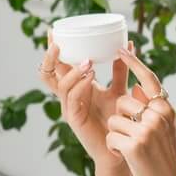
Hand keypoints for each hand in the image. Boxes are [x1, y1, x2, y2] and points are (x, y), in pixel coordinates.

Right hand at [41, 40, 134, 173]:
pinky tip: (91, 75)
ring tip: (87, 61)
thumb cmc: (118, 120)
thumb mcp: (119, 90)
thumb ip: (120, 71)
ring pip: (60, 85)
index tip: (54, 29)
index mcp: (75, 87)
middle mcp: (68, 96)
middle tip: (58, 41)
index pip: (58, 65)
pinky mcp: (75, 119)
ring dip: (72, 70)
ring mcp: (69, 108)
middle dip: (50, 56)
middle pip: (48, 73)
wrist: (122, 145)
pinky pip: (72, 98)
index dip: (53, 48)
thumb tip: (127, 45)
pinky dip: (80, 84)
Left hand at [105, 58, 175, 175]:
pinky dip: (113, 148)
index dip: (133, 62)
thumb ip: (153, 108)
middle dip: (120, 119)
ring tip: (132, 149)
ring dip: (116, 135)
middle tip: (134, 138)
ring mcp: (147, 130)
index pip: (148, 78)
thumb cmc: (164, 158)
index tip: (121, 49)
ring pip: (113, 120)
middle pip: (122, 102)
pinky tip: (127, 157)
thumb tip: (135, 86)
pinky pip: (110, 137)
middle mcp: (158, 115)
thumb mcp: (165, 128)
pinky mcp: (134, 145)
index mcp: (166, 108)